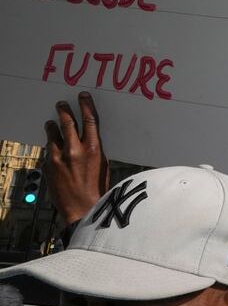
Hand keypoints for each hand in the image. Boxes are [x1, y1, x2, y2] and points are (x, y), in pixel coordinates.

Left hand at [44, 92, 111, 226]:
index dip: (86, 105)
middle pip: (68, 123)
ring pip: (53, 135)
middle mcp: (74, 150)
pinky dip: (50, 146)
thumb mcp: (102, 164)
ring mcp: (58, 158)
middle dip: (64, 111)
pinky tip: (52, 147)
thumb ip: (93, 149)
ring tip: (51, 122)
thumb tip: (88, 138)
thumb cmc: (97, 188)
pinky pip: (48, 151)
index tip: (82, 96)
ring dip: (52, 127)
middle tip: (61, 104)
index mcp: (93, 149)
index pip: (90, 120)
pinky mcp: (48, 166)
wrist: (81, 208)